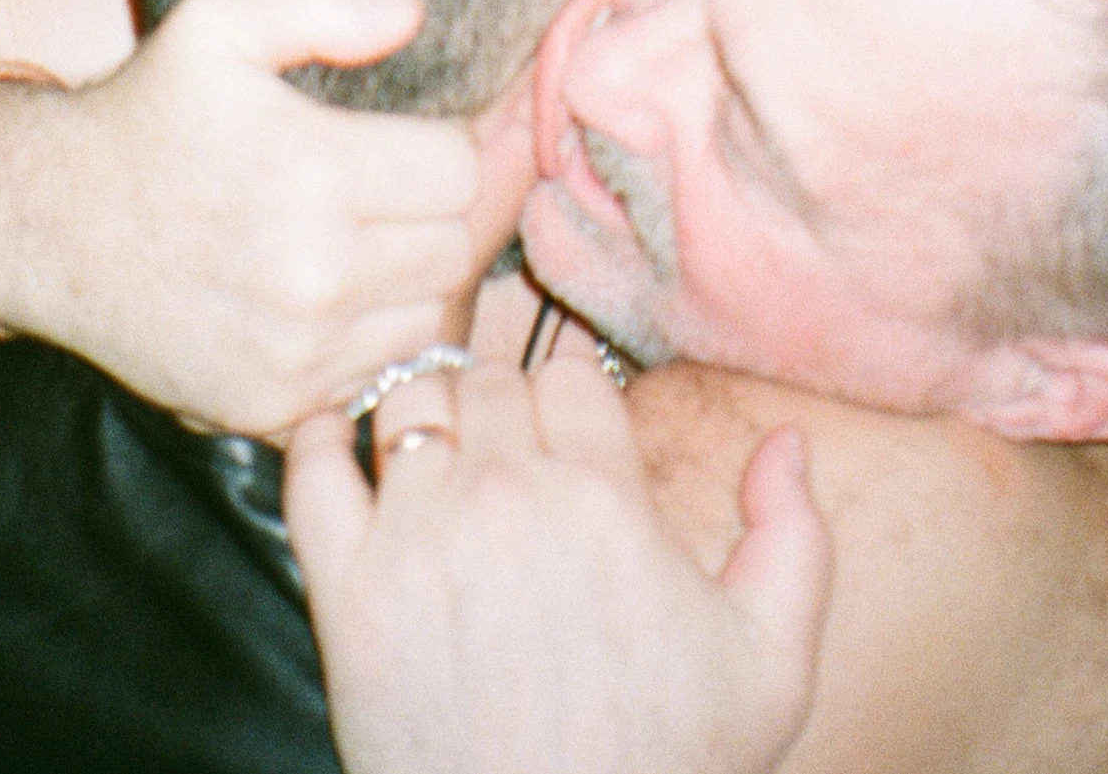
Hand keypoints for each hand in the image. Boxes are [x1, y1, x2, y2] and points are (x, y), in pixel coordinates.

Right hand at [0, 0, 482, 434]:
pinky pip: (376, 373)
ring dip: (422, 274)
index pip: (462, 170)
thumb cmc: (146, 111)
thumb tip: (414, 12)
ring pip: (432, 319)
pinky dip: (376, 335)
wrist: (46, 225)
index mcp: (311, 174)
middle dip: (445, 206)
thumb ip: (321, 1)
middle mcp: (311, 278)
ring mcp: (293, 356)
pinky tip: (345, 288)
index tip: (438, 125)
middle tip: (416, 176)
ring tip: (386, 229)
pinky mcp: (270, 409)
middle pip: (458, 247)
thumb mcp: (217, 19)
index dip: (462, 140)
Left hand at [286, 363, 831, 773]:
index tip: (566, 418)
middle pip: (489, 379)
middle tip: (505, 433)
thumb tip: (787, 442)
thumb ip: (795, 540)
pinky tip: (340, 440)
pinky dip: (321, 438)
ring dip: (425, 411)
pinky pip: (312, 470)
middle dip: (502, 396)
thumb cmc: (665, 770)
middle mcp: (504, 499)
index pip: (569, 373)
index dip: (571, 392)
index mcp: (604, 499)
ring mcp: (416, 540)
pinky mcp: (347, 595)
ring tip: (438, 443)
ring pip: (408, 405)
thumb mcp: (773, 665)